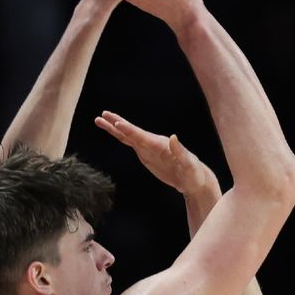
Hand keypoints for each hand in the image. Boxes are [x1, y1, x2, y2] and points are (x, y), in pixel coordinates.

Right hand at [95, 111, 217, 196]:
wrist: (194, 180)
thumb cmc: (193, 173)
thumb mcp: (189, 164)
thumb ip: (180, 150)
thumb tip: (173, 137)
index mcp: (161, 144)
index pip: (142, 136)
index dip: (130, 130)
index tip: (117, 123)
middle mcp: (153, 142)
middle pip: (132, 132)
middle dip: (117, 123)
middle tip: (103, 114)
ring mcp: (148, 148)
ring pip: (128, 136)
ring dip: (114, 128)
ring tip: (100, 119)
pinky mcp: (146, 154)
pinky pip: (130, 144)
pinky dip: (121, 137)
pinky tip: (114, 131)